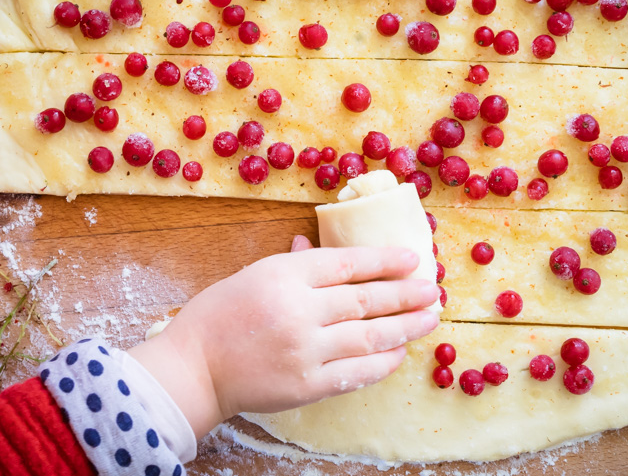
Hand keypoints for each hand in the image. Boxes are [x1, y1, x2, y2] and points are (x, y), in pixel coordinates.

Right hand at [129, 236, 439, 437]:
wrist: (194, 369)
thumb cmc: (220, 316)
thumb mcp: (254, 275)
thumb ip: (294, 263)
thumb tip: (317, 243)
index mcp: (284, 274)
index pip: (349, 263)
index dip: (386, 260)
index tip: (414, 259)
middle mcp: (299, 310)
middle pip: (367, 299)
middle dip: (407, 294)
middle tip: (434, 290)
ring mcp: (305, 350)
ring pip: (370, 336)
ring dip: (406, 327)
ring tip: (429, 318)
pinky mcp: (307, 385)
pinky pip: (357, 373)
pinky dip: (383, 362)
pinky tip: (400, 352)